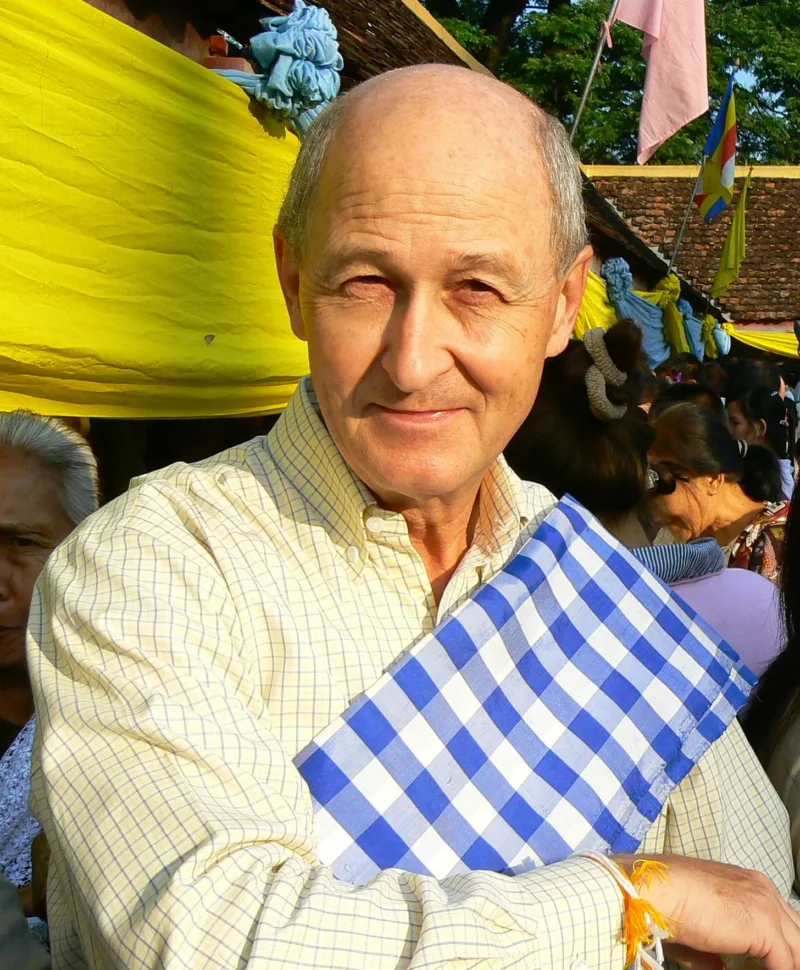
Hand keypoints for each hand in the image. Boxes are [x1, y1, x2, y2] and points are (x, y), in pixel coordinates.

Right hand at [614, 854, 799, 969]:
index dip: (780, 947)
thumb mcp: (697, 926)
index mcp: (748, 881)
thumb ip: (716, 950)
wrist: (655, 890)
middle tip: (773, 968)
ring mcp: (767, 906)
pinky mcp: (765, 927)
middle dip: (790, 955)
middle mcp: (762, 888)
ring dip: (787, 964)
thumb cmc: (664, 902)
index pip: (781, 918)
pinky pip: (786, 964)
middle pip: (796, 932)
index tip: (766, 963)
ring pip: (796, 948)